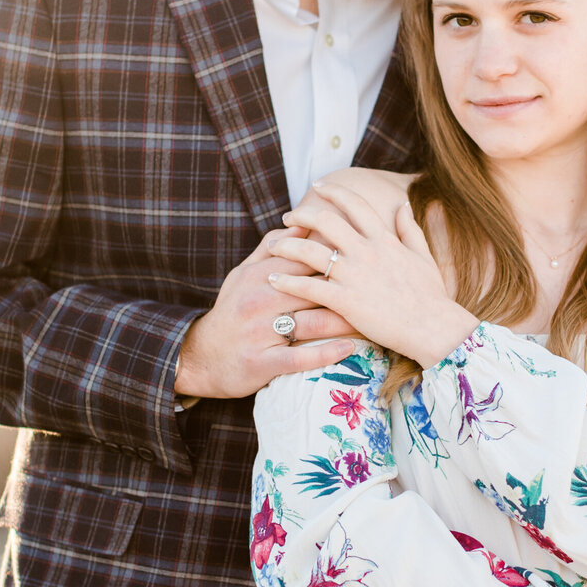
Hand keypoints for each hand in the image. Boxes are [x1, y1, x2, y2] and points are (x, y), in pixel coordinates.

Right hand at [175, 228, 358, 398]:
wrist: (202, 357)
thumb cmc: (232, 310)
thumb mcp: (245, 274)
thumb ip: (272, 248)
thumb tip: (302, 224)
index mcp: (260, 275)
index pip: (307, 258)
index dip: (339, 256)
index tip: (368, 254)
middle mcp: (261, 300)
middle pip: (316, 288)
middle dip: (351, 288)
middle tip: (384, 288)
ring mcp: (261, 332)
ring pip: (312, 322)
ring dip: (346, 321)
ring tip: (375, 320)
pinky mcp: (262, 362)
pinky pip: (299, 358)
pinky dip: (326, 353)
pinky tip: (349, 349)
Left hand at [266, 182, 477, 368]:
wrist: (434, 327)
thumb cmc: (431, 295)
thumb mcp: (424, 255)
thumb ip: (410, 229)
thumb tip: (403, 204)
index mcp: (384, 239)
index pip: (354, 204)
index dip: (333, 191)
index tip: (318, 186)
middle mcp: (366, 251)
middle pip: (325, 221)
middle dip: (302, 215)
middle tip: (288, 218)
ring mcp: (354, 275)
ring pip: (309, 250)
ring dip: (286, 245)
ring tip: (273, 246)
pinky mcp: (345, 300)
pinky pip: (308, 286)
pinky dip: (287, 281)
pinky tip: (273, 279)